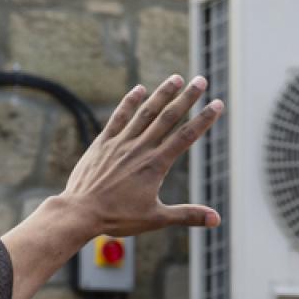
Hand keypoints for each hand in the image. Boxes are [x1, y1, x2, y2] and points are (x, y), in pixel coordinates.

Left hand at [60, 75, 224, 236]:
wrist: (81, 212)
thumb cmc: (118, 218)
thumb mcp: (157, 218)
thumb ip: (188, 215)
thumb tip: (216, 220)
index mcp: (156, 165)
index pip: (186, 136)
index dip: (204, 119)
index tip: (217, 104)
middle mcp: (140, 148)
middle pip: (168, 117)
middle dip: (187, 98)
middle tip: (201, 80)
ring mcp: (121, 142)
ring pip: (146, 112)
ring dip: (162, 94)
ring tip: (176, 78)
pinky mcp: (103, 142)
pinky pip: (119, 117)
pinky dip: (130, 102)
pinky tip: (139, 89)